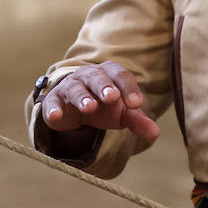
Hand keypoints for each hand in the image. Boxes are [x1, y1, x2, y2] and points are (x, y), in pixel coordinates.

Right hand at [39, 61, 159, 142]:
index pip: (120, 76)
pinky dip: (53, 109)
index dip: (128, 88)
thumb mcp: (122, 113)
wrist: (75, 106)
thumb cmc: (104, 106)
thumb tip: (155, 132)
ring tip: (90, 107)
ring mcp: (70, 87)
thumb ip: (137, 120)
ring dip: (82, 97)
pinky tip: (56, 116)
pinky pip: (53, 103)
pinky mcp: (54, 101)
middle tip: (112, 97)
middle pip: (97, 78)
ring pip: (75, 88)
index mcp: (109, 75)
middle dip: (104, 86)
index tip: (136, 104)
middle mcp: (89, 76)